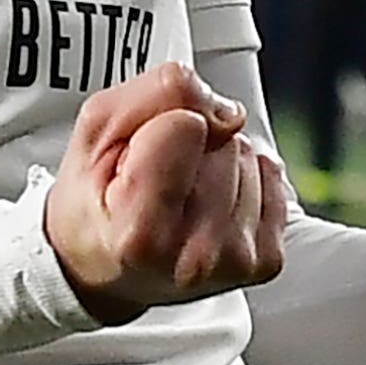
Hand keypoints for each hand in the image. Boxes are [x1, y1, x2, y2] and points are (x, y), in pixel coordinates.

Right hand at [44, 63, 288, 324]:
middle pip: (223, 137)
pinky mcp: (264, 259)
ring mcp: (235, 261)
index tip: (136, 157)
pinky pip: (270, 173)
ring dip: (215, 161)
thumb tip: (226, 111)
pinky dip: (243, 178)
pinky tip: (208, 204)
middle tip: (154, 178)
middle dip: (191, 142)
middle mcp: (195, 258)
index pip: (187, 124)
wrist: (107, 269)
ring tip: (178, 194)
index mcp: (141, 235)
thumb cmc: (94, 206)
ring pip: (248, 152)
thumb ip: (156, 95)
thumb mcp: (97, 132)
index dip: (159, 124)